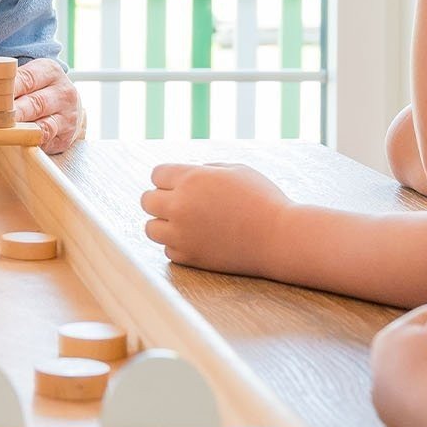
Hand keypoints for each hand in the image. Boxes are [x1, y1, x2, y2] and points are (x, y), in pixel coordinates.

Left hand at [0, 58, 79, 152]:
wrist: (65, 105)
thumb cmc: (34, 90)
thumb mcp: (19, 82)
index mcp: (49, 71)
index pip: (25, 79)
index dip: (1, 90)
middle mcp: (63, 92)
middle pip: (34, 104)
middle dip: (8, 115)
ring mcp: (68, 116)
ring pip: (42, 127)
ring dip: (18, 133)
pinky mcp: (66, 137)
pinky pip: (47, 143)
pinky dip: (29, 145)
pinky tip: (15, 146)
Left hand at [141, 163, 290, 277]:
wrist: (280, 238)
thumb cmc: (263, 200)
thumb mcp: (236, 170)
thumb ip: (204, 169)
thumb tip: (183, 175)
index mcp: (191, 179)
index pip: (156, 175)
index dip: (168, 179)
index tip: (181, 185)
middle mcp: (180, 206)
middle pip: (147, 200)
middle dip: (161, 200)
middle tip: (180, 204)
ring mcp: (182, 234)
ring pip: (150, 228)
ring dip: (164, 224)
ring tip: (183, 223)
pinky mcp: (189, 257)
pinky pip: (168, 249)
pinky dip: (178, 245)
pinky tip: (196, 240)